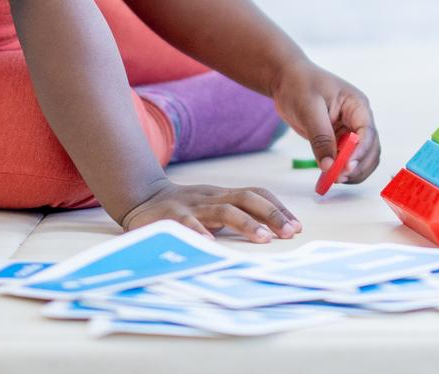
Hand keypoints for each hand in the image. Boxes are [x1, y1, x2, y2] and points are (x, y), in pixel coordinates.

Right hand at [120, 180, 300, 240]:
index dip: (278, 207)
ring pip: (223, 210)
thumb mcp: (212, 208)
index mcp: (223, 195)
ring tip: (263, 239)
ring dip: (246, 223)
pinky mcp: (170, 217)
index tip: (297, 226)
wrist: (141, 198)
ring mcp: (192, 205)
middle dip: (271, 214)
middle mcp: (212, 197)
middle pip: (247, 198)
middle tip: (290, 233)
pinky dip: (200, 232)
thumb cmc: (184, 209)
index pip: (257, 194)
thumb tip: (272, 232)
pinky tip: (211, 244)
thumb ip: (235, 216)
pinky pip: (187, 223)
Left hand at [271, 61, 380, 184]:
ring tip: (333, 179)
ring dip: (353, 171)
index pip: (367, 132)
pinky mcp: (339, 140)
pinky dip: (343, 171)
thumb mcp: (309, 109)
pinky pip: (347, 159)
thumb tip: (329, 166)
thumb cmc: (299, 85)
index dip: (360, 152)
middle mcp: (358, 119)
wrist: (287, 80)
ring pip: (364, 158)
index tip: (346, 167)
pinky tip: (330, 176)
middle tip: (337, 177)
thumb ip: (321, 137)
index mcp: (357, 105)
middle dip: (358, 165)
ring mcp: (350, 131)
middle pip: (371, 148)